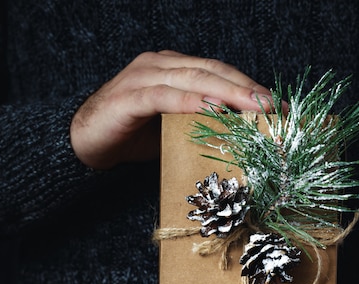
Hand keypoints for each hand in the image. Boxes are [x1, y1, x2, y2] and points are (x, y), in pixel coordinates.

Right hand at [70, 50, 272, 168]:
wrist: (83, 144)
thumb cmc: (131, 135)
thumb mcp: (174, 127)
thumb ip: (201, 121)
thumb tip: (241, 132)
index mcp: (174, 68)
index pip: (218, 72)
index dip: (248, 86)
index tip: (275, 105)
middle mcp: (160, 65)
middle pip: (211, 70)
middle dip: (245, 88)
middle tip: (272, 105)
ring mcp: (143, 77)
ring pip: (193, 78)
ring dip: (226, 93)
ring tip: (253, 107)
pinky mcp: (129, 96)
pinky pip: (164, 96)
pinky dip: (190, 102)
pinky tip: (212, 110)